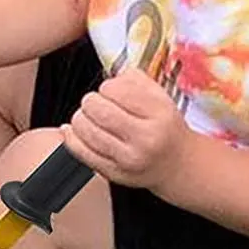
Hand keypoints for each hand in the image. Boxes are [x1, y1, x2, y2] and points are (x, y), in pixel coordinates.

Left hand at [61, 68, 187, 188]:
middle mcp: (146, 137)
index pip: (117, 90)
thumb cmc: (165, 127)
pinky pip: (81, 152)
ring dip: (80, 118)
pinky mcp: (114, 173)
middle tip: (95, 103)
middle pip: (98, 110)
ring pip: (86, 130)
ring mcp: (129, 158)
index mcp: (160, 113)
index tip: (109, 91)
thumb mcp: (161, 98)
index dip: (107, 86)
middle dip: (90, 101)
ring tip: (88, 117)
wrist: (178, 164)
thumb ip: (135, 80)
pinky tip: (73, 130)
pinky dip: (71, 137)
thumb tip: (110, 75)